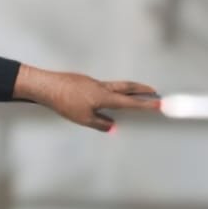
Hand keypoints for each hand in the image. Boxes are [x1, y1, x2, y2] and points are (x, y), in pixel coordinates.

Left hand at [14, 64, 162, 132]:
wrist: (47, 86)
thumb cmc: (64, 102)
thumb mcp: (84, 119)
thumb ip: (101, 124)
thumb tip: (112, 127)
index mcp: (104, 97)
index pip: (130, 102)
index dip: (146, 104)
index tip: (160, 104)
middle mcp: (102, 87)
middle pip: (127, 87)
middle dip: (142, 90)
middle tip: (154, 91)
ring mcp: (93, 82)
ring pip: (116, 85)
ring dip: (128, 88)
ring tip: (137, 92)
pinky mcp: (85, 81)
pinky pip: (103, 86)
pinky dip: (111, 90)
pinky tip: (107, 96)